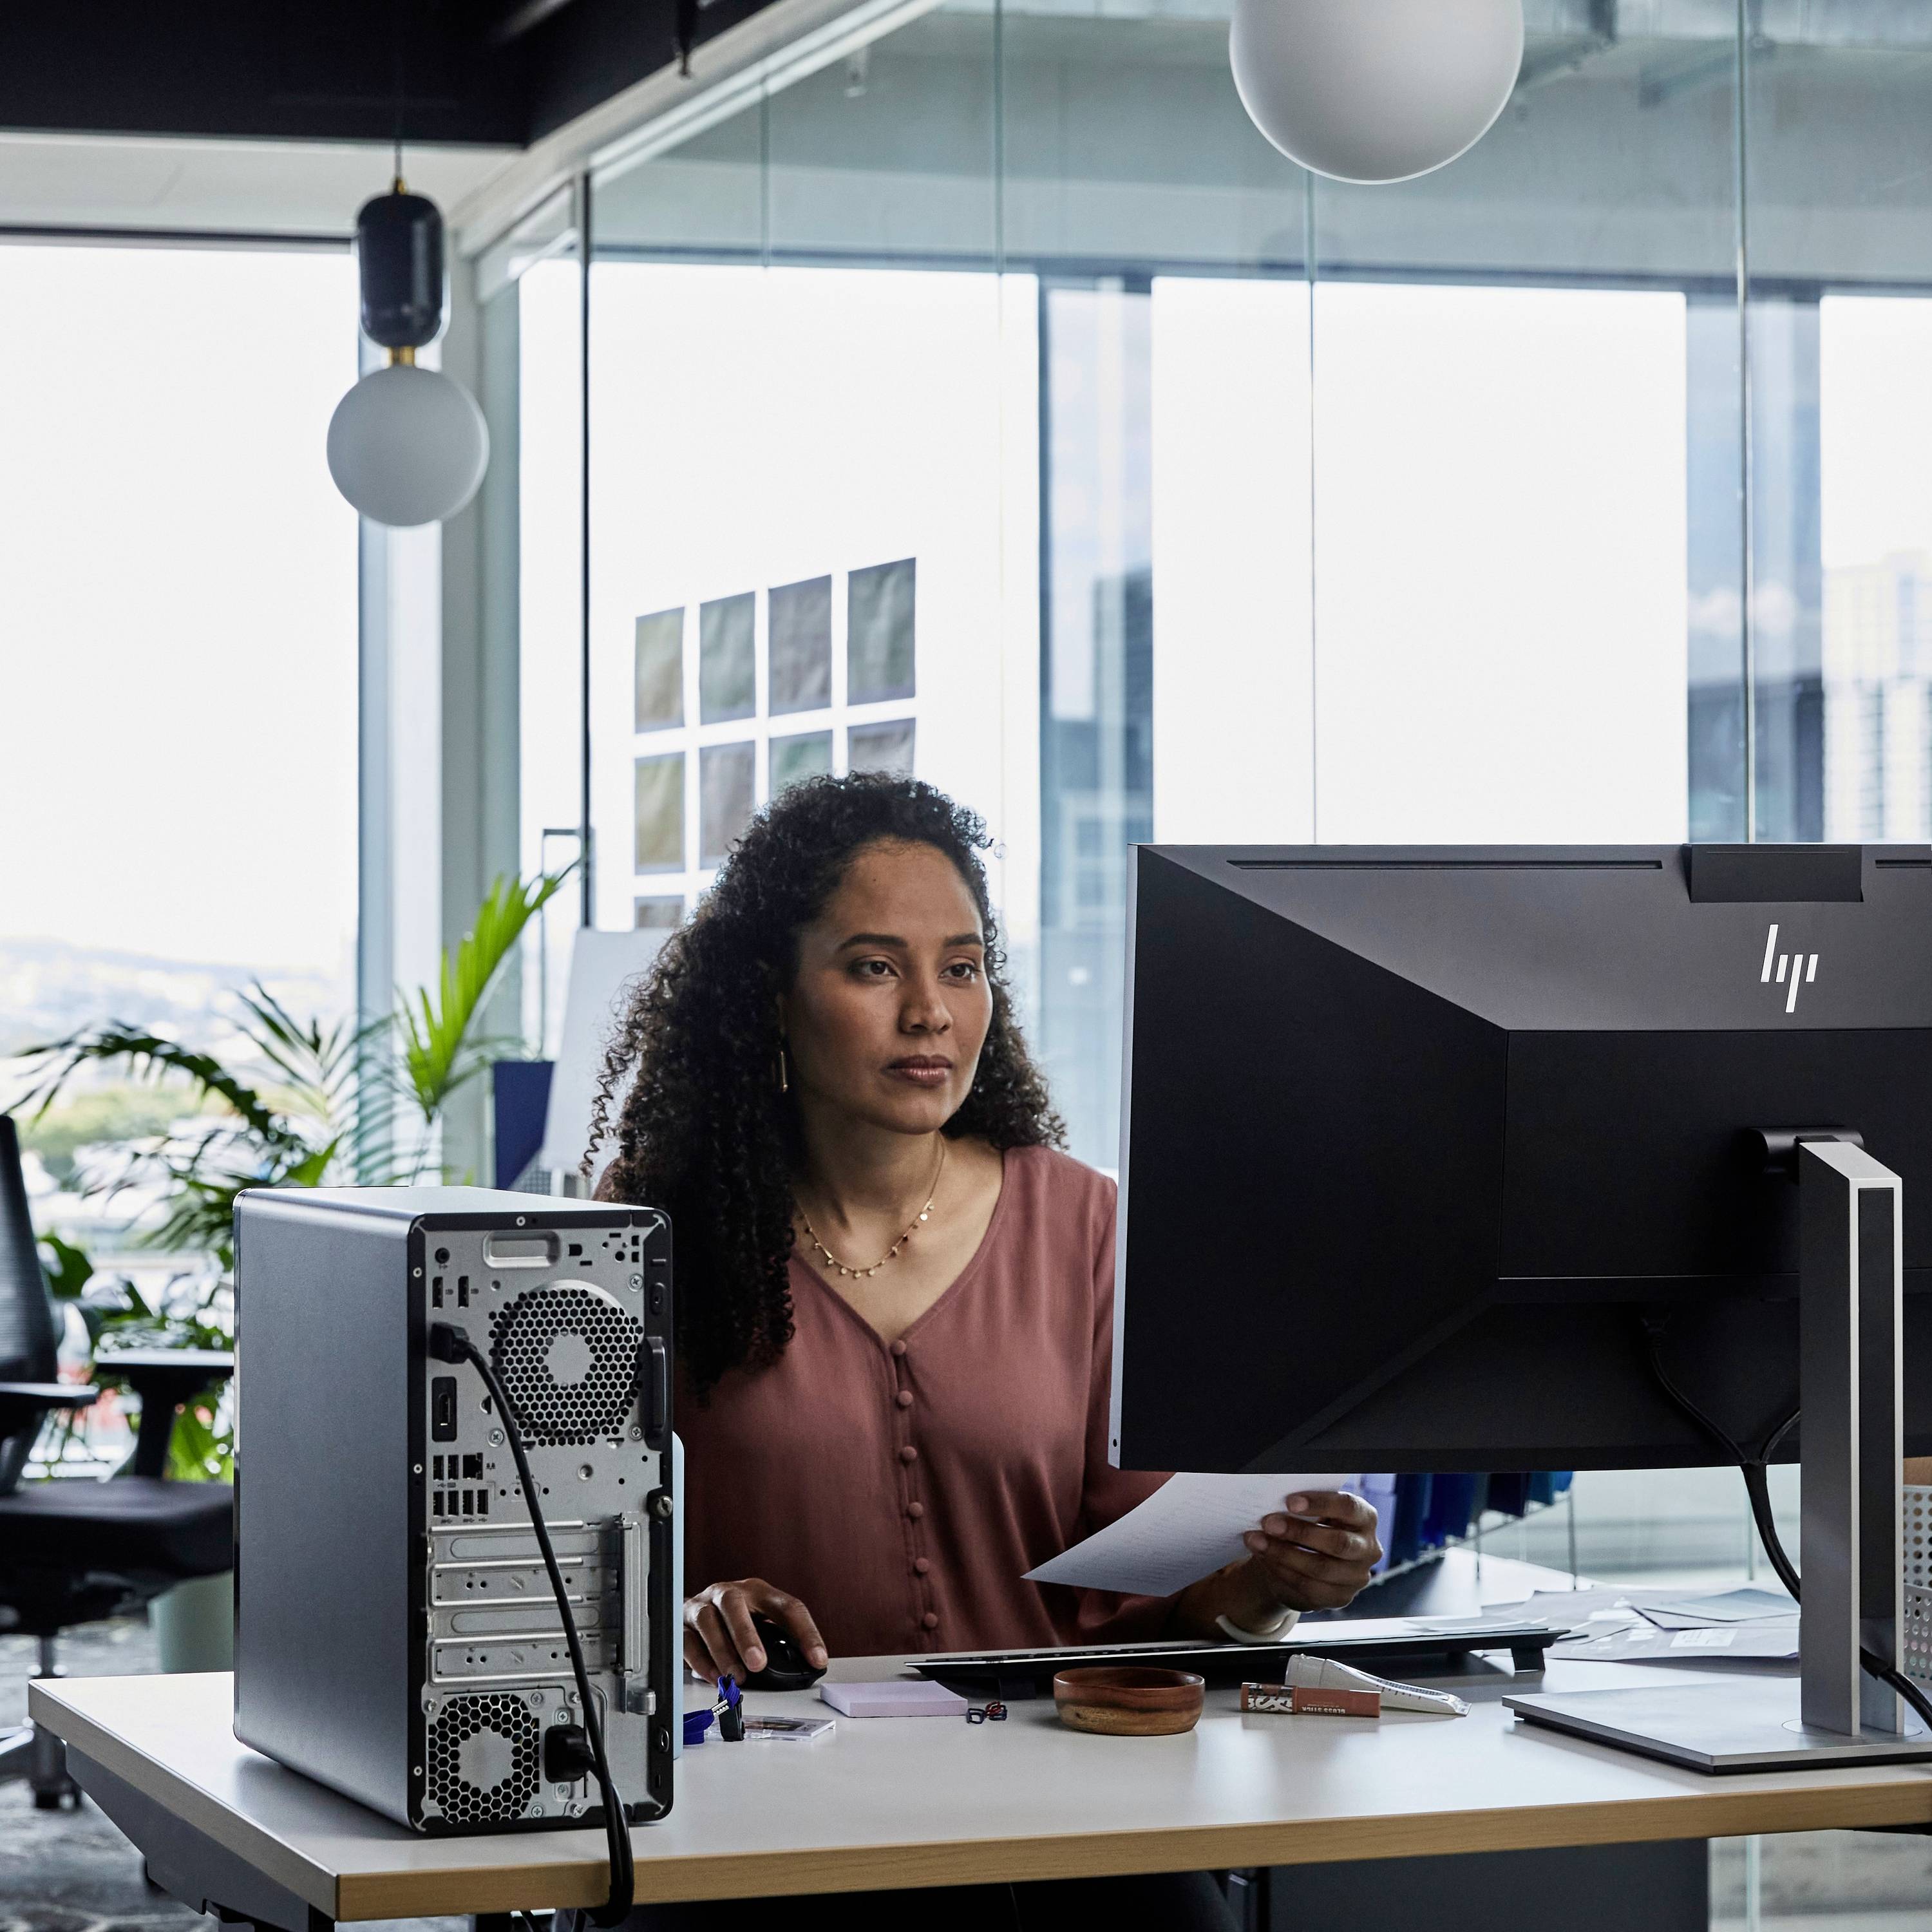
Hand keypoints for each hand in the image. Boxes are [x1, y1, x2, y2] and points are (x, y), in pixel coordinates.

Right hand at [683, 1577, 828, 1684]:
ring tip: (736, 1676)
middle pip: (734, 1604)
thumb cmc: (736, 1621)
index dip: (805, 1633)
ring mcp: (702, 1605)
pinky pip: (687, 1639)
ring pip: (708, 1619)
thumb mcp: (762, 1624)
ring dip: (722, 1650)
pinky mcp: (682, 1623)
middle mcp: (729, 1593)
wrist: (696, 1613)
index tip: (818, 1659)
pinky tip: (714, 1677)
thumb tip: (805, 1668)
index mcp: (759, 1591)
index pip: (787, 1607)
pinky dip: (700, 1660)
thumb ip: (779, 1641)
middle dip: (746, 1634)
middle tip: (757, 1663)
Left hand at [1239, 1489, 1382, 1613]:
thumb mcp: (1312, 1513)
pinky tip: (1265, 1558)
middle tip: (1268, 1523)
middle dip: (1299, 1532)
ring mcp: (1357, 1577)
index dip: (1320, 1504)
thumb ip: (1303, 1508)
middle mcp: (1368, 1549)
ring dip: (1283, 1554)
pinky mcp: (1340, 1597)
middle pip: (1337, 1542)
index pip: (1349, 1507)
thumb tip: (1273, 1501)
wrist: (1308, 1561)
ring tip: (1257, 1541)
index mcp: (1365, 1518)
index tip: (1289, 1502)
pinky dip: (1283, 1571)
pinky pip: (1309, 1587)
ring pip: (1320, 1568)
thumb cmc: (1310, 1525)